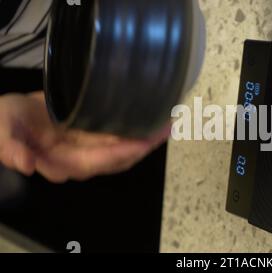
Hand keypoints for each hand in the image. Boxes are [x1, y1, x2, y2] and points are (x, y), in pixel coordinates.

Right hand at [0, 92, 170, 182]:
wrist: (9, 116)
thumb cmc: (6, 122)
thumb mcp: (2, 131)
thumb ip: (10, 148)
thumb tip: (26, 165)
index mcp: (60, 161)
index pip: (96, 161)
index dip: (121, 153)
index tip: (143, 143)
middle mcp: (80, 159)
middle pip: (118, 158)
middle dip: (144, 146)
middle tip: (167, 127)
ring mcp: (89, 149)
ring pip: (123, 150)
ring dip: (146, 140)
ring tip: (167, 123)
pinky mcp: (93, 137)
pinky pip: (119, 138)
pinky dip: (137, 131)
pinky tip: (151, 121)